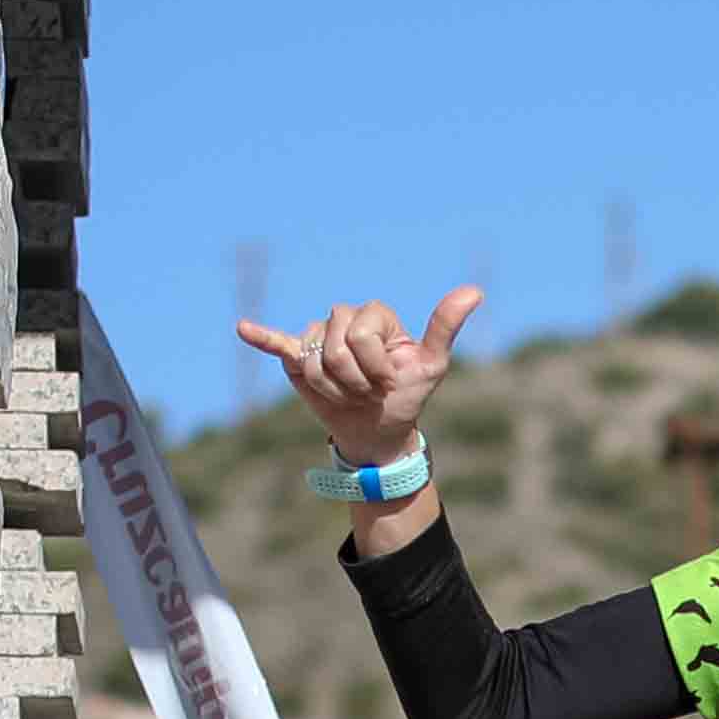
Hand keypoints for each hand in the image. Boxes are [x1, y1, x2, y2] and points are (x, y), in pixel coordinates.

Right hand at [236, 283, 480, 461]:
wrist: (378, 427)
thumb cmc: (407, 392)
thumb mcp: (432, 364)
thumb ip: (445, 326)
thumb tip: (474, 291)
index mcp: (375, 314)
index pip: (361, 335)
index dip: (374, 366)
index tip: (388, 380)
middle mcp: (344, 318)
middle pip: (335, 346)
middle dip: (352, 378)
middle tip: (366, 389)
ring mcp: (318, 336)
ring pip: (312, 359)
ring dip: (331, 387)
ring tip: (347, 392)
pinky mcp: (298, 356)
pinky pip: (278, 343)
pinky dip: (261, 337)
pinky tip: (244, 328)